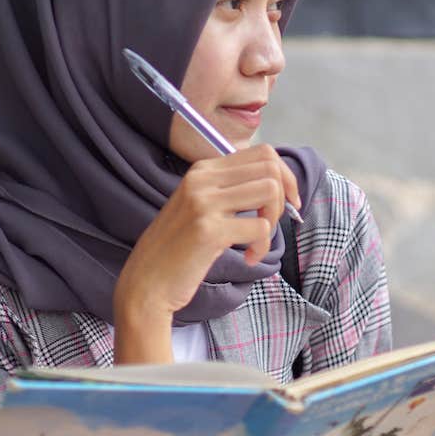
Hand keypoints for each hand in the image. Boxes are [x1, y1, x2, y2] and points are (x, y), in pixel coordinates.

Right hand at [114, 145, 299, 328]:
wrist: (146, 282)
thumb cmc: (178, 249)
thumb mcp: (199, 207)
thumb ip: (229, 189)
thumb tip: (277, 182)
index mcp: (202, 170)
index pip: (262, 153)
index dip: (285, 176)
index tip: (288, 202)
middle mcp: (202, 180)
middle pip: (270, 167)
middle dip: (282, 197)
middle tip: (269, 224)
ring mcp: (204, 203)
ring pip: (269, 190)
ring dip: (273, 220)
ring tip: (257, 241)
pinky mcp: (209, 231)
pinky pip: (260, 227)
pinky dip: (262, 247)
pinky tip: (248, 259)